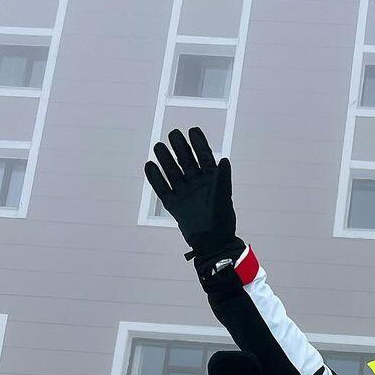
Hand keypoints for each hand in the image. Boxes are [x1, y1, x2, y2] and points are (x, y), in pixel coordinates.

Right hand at [145, 127, 238, 262]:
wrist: (213, 243)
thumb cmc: (222, 220)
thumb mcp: (225, 197)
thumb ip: (223, 179)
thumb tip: (224, 160)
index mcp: (210, 179)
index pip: (203, 157)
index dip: (199, 144)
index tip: (193, 130)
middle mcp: (196, 183)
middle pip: (185, 160)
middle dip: (179, 147)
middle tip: (173, 134)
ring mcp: (184, 193)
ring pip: (172, 171)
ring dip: (165, 159)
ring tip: (158, 146)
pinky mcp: (174, 204)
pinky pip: (162, 189)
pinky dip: (155, 178)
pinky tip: (149, 165)